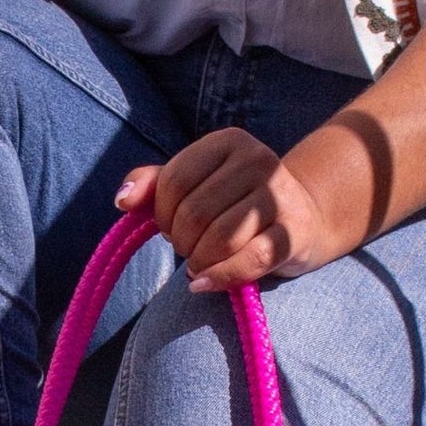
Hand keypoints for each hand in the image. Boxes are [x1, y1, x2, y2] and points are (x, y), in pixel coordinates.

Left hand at [116, 129, 343, 290]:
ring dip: (199, 261)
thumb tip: (123, 200)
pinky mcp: (295, 233)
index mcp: (228, 141)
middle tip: (189, 247)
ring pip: (219, 239)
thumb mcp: (194, 182)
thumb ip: (152, 184)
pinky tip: (202, 284)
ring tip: (200, 263)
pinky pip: (248, 261)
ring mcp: (280, 196)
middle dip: (181, 241)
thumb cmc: (233, 201)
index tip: (170, 226)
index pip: (174, 180)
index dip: (161, 213)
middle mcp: (258, 161)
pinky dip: (219, 278)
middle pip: (194, 213)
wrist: (302, 215)